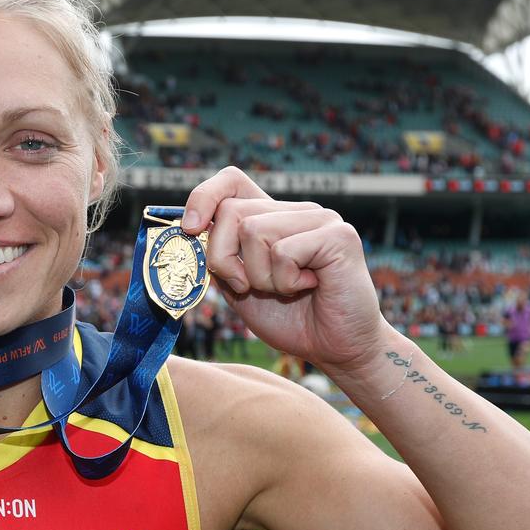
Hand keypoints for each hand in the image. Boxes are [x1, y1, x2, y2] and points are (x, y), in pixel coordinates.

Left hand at [181, 167, 387, 370]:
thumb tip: (191, 233)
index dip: (204, 197)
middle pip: (231, 211)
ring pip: (253, 230)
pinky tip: (308, 288)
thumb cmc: (290, 318)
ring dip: (259, 276)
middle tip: (248, 286)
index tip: (191, 230)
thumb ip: (219, 258)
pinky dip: (285, 281)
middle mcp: (295, 210)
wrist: (336, 348)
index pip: (231, 181)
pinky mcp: (338, 235)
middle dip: (223, 258)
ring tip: (286, 289)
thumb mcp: (239, 287)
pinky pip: (283, 251)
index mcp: (271, 217)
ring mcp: (319, 218)